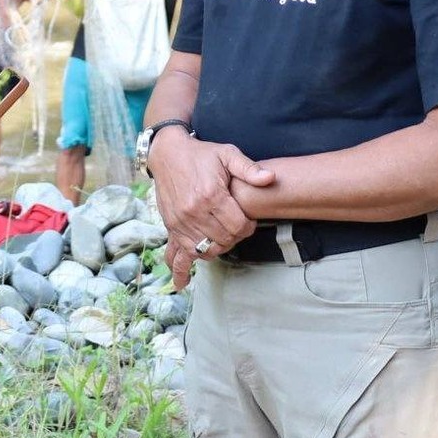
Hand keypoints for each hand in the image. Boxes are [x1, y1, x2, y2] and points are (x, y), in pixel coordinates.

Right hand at [154, 134, 276, 290]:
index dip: (248, 227)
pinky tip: (183, 283)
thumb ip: (248, 168)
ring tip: (221, 238)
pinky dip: (181, 270)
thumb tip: (270, 178)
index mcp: (212, 195)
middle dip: (235, 237)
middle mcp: (195, 212)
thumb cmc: (201, 154)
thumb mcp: (227, 154)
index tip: (248, 220)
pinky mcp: (171, 228)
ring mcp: (181, 223)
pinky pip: (176, 254)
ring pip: (205, 250)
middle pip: (224, 240)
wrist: (167, 154)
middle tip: (237, 227)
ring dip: (217, 249)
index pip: (238, 226)